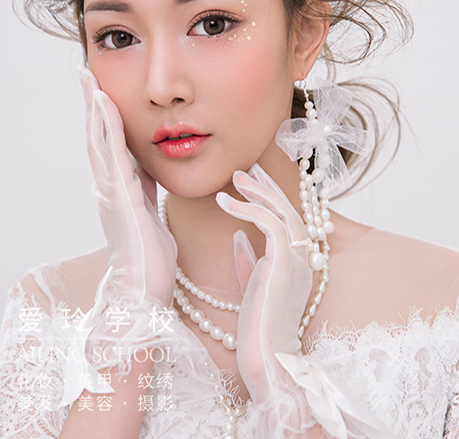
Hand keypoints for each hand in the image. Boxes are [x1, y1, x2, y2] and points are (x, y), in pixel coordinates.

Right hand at [80, 67, 176, 310]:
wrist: (142, 288)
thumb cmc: (148, 254)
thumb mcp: (148, 210)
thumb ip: (143, 188)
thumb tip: (146, 167)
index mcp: (119, 185)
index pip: (109, 142)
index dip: (104, 114)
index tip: (101, 86)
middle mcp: (108, 184)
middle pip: (97, 135)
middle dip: (92, 103)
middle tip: (86, 72)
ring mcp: (110, 190)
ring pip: (98, 140)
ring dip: (94, 109)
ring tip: (89, 79)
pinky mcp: (118, 197)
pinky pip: (111, 155)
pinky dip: (106, 129)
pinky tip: (105, 107)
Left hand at [216, 163, 311, 404]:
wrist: (266, 358)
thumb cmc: (259, 329)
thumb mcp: (252, 288)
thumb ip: (249, 261)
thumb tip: (239, 235)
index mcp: (298, 263)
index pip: (289, 220)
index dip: (272, 197)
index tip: (253, 183)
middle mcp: (304, 259)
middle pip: (290, 210)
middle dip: (266, 187)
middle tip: (244, 171)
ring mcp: (298, 261)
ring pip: (283, 211)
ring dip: (257, 192)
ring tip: (235, 179)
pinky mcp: (284, 264)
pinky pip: (269, 224)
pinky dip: (247, 209)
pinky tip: (226, 202)